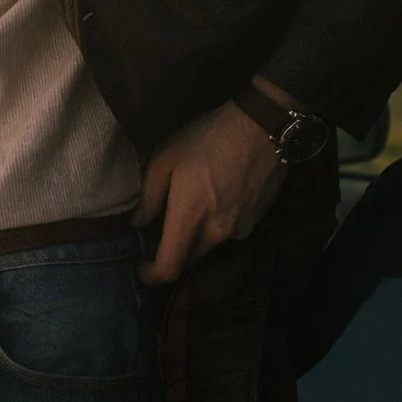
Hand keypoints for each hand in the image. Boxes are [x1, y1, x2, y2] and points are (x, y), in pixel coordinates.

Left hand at [131, 91, 290, 285]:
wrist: (262, 126)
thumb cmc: (208, 138)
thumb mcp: (165, 158)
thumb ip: (149, 197)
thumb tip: (139, 223)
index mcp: (190, 219)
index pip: (169, 268)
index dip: (151, 275)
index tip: (140, 266)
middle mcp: (217, 233)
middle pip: (189, 261)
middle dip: (171, 255)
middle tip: (160, 234)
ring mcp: (240, 229)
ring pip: (209, 247)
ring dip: (194, 239)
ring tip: (189, 210)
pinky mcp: (257, 221)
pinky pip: (228, 233)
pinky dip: (215, 226)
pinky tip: (214, 200)